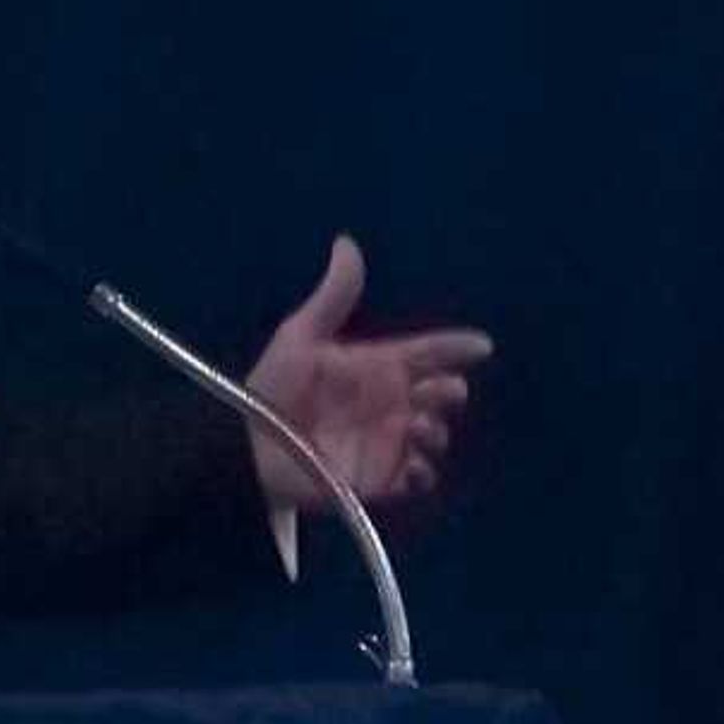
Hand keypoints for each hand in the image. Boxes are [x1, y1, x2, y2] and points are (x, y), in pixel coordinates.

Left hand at [241, 236, 493, 512]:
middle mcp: (391, 404)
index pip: (429, 353)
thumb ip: (332, 296)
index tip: (479, 346)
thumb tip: (346, 242)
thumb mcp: (301, 338)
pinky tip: (413, 464)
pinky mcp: (378, 481)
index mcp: (378, 367)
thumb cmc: (271, 388)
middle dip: (450, 391)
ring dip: (437, 431)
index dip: (456, 348)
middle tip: (439, 389)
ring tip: (418, 424)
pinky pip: (417, 480)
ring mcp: (387, 443)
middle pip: (441, 395)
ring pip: (435, 437)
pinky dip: (423, 472)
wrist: (243, 444)